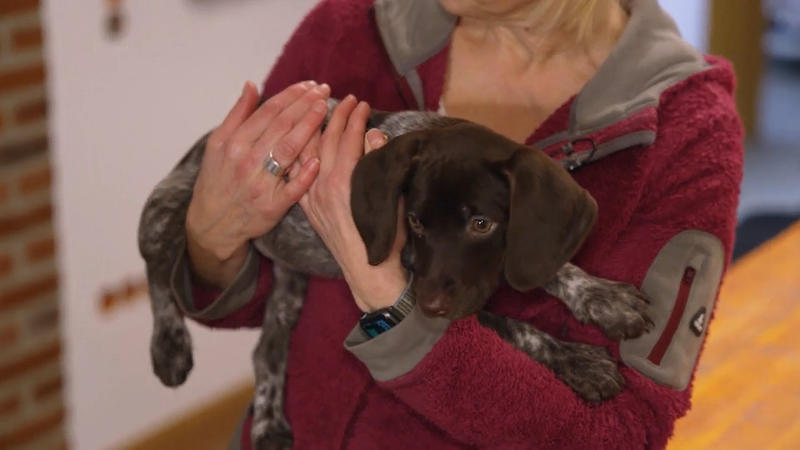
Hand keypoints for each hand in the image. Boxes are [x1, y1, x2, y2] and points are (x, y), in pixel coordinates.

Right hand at [186, 80, 329, 287]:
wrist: (212, 224)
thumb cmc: (218, 180)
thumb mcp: (217, 144)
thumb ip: (237, 115)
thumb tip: (252, 85)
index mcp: (234, 143)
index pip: (268, 112)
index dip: (291, 96)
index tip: (308, 85)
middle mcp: (247, 161)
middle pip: (282, 126)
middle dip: (305, 105)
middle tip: (323, 90)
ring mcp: (260, 184)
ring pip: (289, 150)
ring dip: (309, 127)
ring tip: (324, 109)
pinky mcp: (271, 206)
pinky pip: (292, 188)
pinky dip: (305, 174)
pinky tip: (319, 158)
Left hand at [299, 96, 406, 311]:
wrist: (370, 272)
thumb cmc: (386, 239)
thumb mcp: (389, 198)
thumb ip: (379, 163)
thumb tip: (373, 135)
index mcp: (345, 182)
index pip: (349, 138)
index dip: (356, 118)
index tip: (362, 103)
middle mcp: (323, 187)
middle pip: (327, 140)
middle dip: (336, 116)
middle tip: (345, 99)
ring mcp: (312, 197)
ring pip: (307, 154)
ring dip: (313, 129)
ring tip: (319, 111)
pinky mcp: (307, 208)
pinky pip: (297, 174)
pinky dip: (300, 154)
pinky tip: (301, 142)